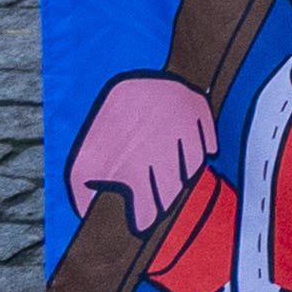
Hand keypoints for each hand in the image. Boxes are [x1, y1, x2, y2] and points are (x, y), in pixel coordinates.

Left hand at [64, 72, 214, 231]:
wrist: (126, 72)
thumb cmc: (104, 122)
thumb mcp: (82, 160)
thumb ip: (82, 195)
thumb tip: (89, 215)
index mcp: (135, 171)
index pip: (150, 213)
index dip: (146, 218)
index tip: (143, 219)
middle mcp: (164, 156)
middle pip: (174, 195)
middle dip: (164, 198)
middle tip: (155, 195)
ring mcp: (185, 135)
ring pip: (194, 171)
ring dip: (182, 174)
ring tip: (166, 169)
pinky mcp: (200, 115)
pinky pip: (209, 146)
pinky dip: (201, 151)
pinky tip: (184, 148)